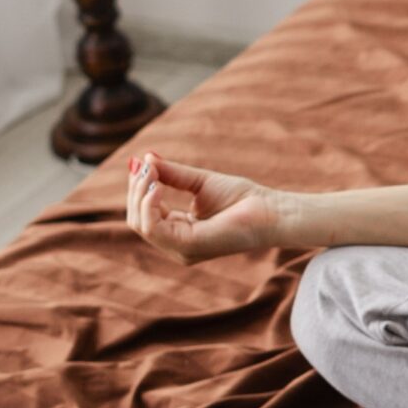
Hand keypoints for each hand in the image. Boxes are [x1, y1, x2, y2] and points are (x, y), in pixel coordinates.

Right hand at [126, 150, 285, 263]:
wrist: (271, 210)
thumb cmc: (242, 198)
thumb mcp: (199, 182)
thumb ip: (171, 174)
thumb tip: (143, 158)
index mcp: (179, 232)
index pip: (144, 214)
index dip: (138, 188)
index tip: (141, 162)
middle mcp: (177, 245)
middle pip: (138, 219)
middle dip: (136, 190)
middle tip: (144, 165)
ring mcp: (182, 249)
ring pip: (141, 224)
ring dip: (140, 194)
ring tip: (151, 173)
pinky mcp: (188, 246)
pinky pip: (154, 228)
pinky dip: (149, 205)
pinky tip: (157, 186)